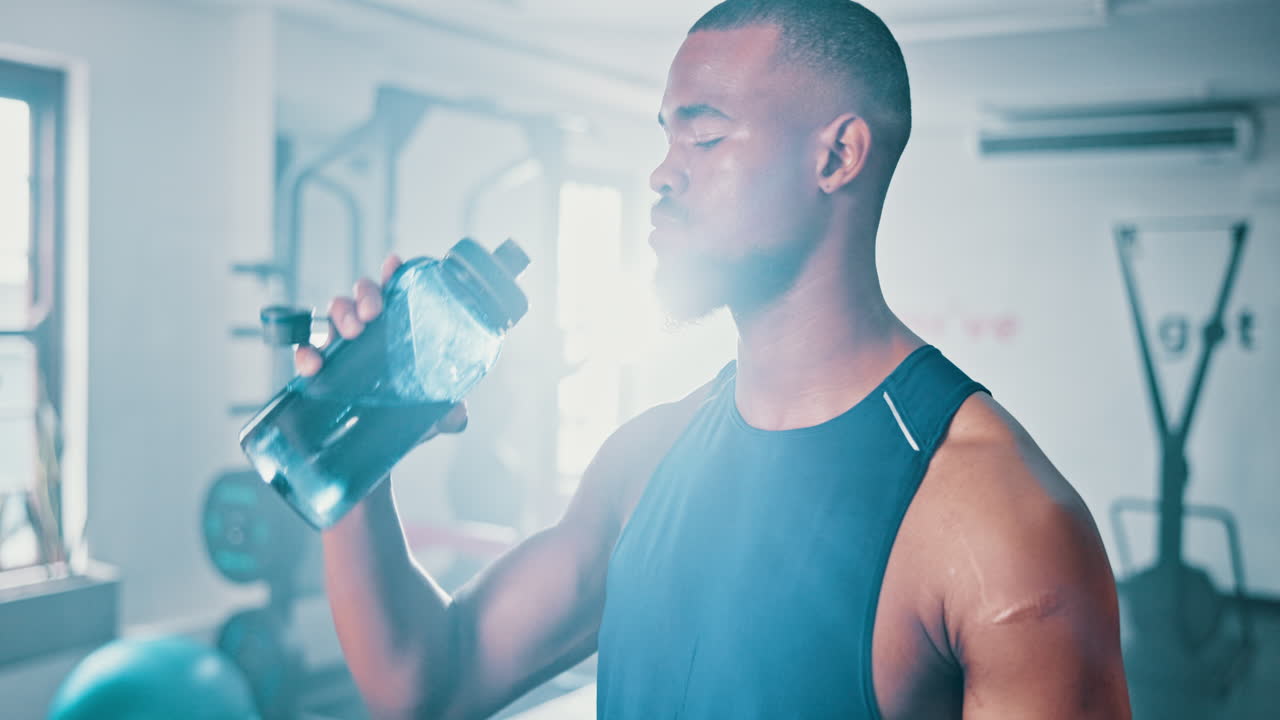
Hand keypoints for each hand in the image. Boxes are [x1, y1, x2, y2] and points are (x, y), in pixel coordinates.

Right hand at [292, 253, 468, 437]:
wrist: (371, 455)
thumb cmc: (404, 420)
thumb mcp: (430, 415)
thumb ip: (447, 413)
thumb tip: (458, 415)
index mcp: (399, 331)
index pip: (397, 294)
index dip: (394, 275)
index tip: (393, 264)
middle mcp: (371, 333)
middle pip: (364, 295)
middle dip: (364, 294)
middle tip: (370, 314)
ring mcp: (343, 348)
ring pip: (336, 312)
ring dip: (339, 314)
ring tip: (349, 333)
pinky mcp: (320, 368)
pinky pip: (307, 349)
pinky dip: (306, 351)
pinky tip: (313, 362)